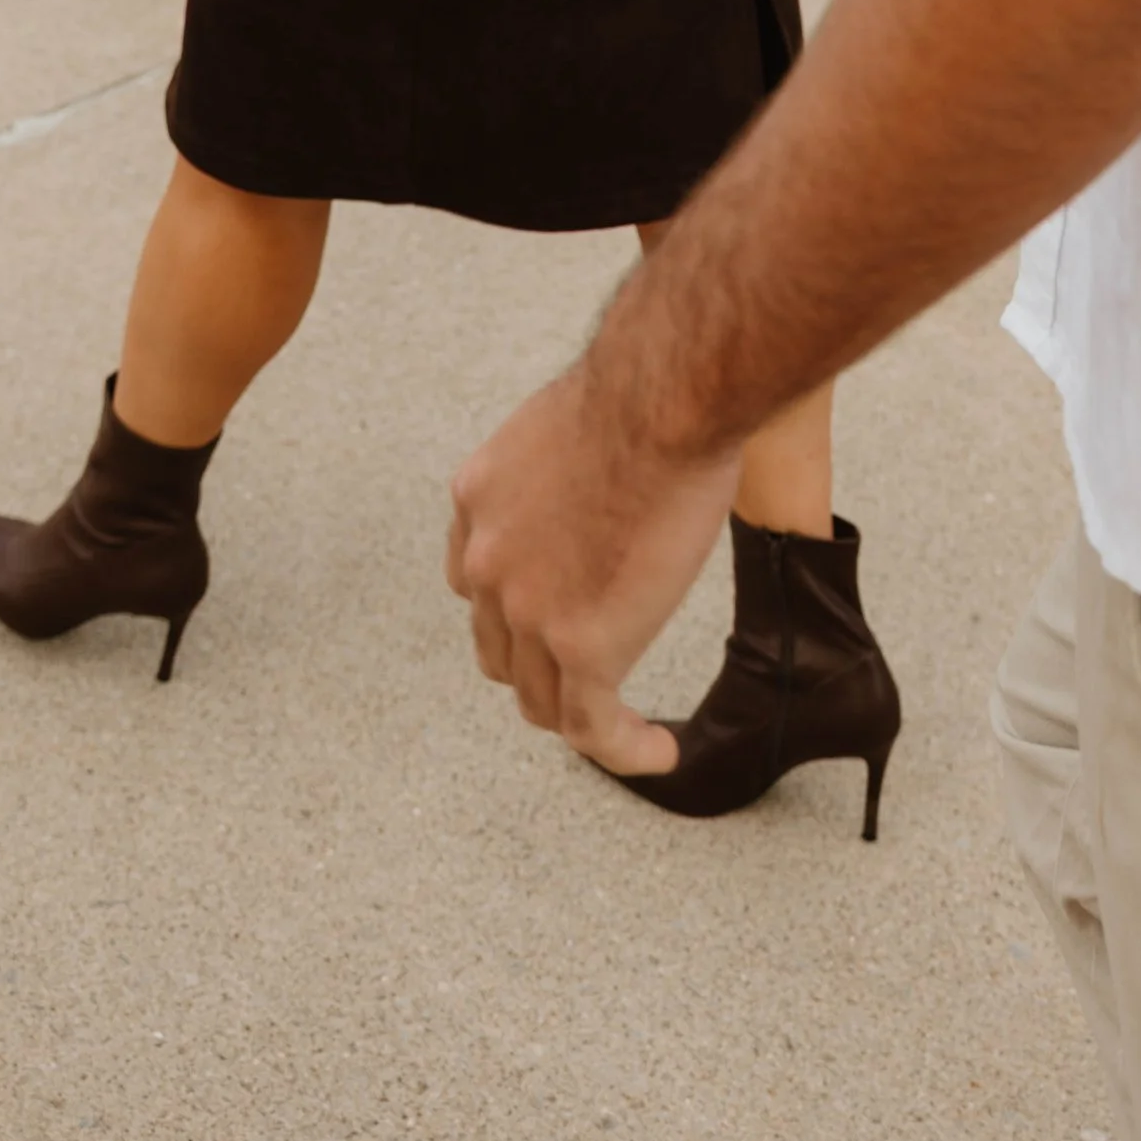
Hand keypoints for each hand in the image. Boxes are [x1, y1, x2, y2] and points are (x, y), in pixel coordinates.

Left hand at [448, 357, 739, 776]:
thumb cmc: (643, 390)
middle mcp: (488, 559)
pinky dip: (624, 748)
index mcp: (479, 497)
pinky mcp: (583, 647)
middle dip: (539, 665)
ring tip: (623, 723)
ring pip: (541, 697)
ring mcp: (529, 609)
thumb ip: (564, 464)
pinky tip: (660, 749)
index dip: (514, 607)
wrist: (663, 400)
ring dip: (580, 713)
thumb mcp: (566, 422)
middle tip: (590, 670)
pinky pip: (591, 728)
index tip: (555, 614)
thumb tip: (608, 466)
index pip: (477, 578)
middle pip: (500, 645)